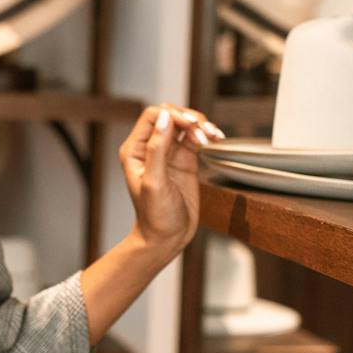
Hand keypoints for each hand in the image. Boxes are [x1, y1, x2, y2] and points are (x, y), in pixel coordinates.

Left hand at [120, 103, 220, 255]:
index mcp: (135, 149)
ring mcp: (169, 152)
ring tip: (213, 136)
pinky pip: (196, 139)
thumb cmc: (155, 215)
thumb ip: (157, 149)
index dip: (173, 115)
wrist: (168, 237)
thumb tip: (164, 117)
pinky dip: (208, 136)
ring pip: (186, 125)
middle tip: (205, 133)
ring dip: (201, 126)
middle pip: (171, 116)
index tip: (192, 126)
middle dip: (190, 119)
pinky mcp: (185, 160)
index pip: (153, 116)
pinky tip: (217, 140)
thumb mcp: (154, 182)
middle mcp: (151, 147)